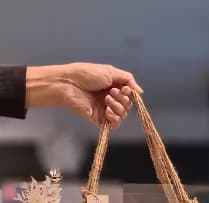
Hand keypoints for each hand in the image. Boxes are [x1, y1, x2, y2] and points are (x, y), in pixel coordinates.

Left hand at [25, 63, 142, 127]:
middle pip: (128, 105)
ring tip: (106, 99)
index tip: (125, 88)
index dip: (130, 93)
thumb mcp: (110, 71)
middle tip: (110, 92)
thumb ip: (127, 79)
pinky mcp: (99, 119)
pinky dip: (115, 119)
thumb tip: (140, 91)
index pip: (130, 94)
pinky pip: (114, 124)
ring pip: (122, 114)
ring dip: (118, 107)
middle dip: (123, 99)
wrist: (68, 84)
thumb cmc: (85, 74)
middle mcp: (110, 98)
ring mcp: (105, 110)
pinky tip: (108, 111)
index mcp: (113, 86)